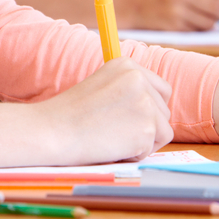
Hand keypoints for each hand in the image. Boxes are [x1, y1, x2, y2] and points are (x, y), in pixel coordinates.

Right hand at [33, 58, 173, 163]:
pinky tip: (113, 147)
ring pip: (164, 131)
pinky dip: (136, 154)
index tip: (130, 119)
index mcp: (127, 65)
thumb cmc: (70, 115)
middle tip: (117, 132)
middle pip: (164, 111)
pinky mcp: (147, 127)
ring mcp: (145, 102)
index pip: (161, 90)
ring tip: (113, 139)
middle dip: (147, 127)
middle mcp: (139, 79)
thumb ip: (127, 91)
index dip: (150, 109)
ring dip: (142, 141)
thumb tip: (154, 107)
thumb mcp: (101, 87)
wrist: (53, 130)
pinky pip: (152, 149)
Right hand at [115, 0, 218, 30]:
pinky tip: (189, 24)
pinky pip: (197, 31)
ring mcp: (178, 11)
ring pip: (210, 22)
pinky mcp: (175, 27)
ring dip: (209, 23)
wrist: (132, 4)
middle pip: (217, 7)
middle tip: (218, 13)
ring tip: (200, 19)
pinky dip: (197, 30)